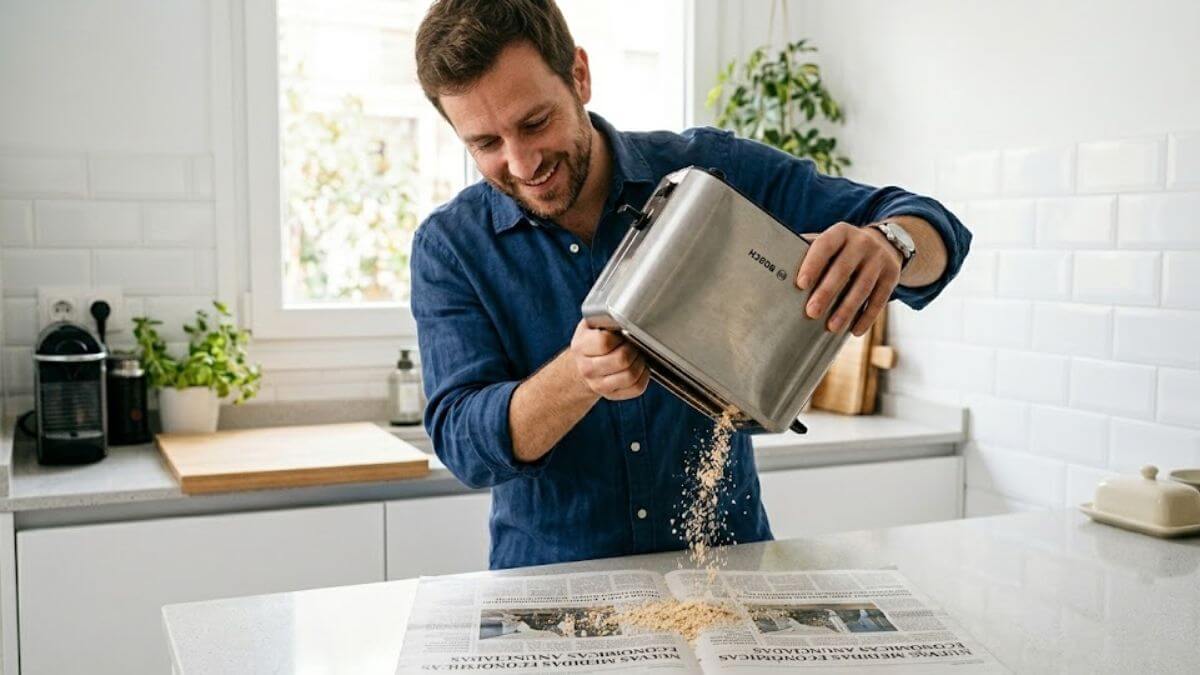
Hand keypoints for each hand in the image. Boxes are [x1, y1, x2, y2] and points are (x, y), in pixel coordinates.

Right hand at [569, 319, 650, 400]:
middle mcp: (587, 368)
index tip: (621, 332)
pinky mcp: (611, 395)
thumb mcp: (591, 324)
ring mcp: (598, 384)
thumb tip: (630, 308)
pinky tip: (639, 367)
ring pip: (630, 376)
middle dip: (633, 349)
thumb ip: (605, 318)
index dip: (619, 336)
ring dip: (640, 363)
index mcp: (581, 346)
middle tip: (632, 344)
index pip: (605, 342)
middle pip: (621, 360)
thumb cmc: (591, 341)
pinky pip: (637, 388)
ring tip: (637, 355)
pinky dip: (644, 376)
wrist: (579, 367)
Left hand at [796, 222, 901, 336]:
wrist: (887, 242)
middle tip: (811, 312)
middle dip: (827, 292)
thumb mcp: (831, 241)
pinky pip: (879, 299)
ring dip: (847, 309)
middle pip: (843, 269)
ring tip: (832, 327)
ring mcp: (879, 259)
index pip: (824, 245)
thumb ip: (809, 250)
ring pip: (862, 287)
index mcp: (841, 232)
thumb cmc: (844, 248)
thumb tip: (777, 262)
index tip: (800, 284)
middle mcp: (862, 242)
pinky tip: (854, 331)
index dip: (812, 264)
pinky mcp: (892, 275)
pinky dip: (867, 317)